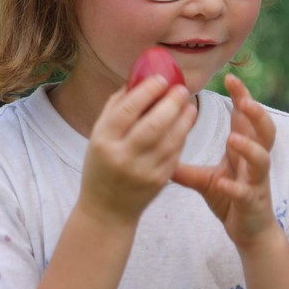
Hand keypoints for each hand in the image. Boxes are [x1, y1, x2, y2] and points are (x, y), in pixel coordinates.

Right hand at [78, 76, 196, 227]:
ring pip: (170, 139)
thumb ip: (116, 107)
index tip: (162, 79)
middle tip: (181, 89)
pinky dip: (182, 136)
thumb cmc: (102, 165)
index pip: (128, 110)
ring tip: (189, 105)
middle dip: (172, 103)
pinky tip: (185, 125)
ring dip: (184, 119)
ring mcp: (142, 171)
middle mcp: (122, 156)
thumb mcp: (99, 136)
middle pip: (154, 124)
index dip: (148, 91)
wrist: (107, 209)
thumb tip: (139, 78)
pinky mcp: (159, 182)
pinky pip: (175, 154)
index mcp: (103, 141)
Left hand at [173, 74, 277, 246]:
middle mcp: (254, 162)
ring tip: (233, 137)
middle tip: (244, 100)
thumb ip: (184, 165)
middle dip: (257, 114)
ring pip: (262, 158)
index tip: (230, 78)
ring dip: (249, 147)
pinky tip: (222, 183)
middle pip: (265, 131)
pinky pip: (246, 192)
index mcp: (243, 151)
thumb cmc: (229, 199)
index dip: (242, 98)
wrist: (248, 231)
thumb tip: (156, 151)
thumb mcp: (204, 179)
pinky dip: (235, 187)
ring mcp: (256, 181)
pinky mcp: (252, 202)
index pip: (245, 119)